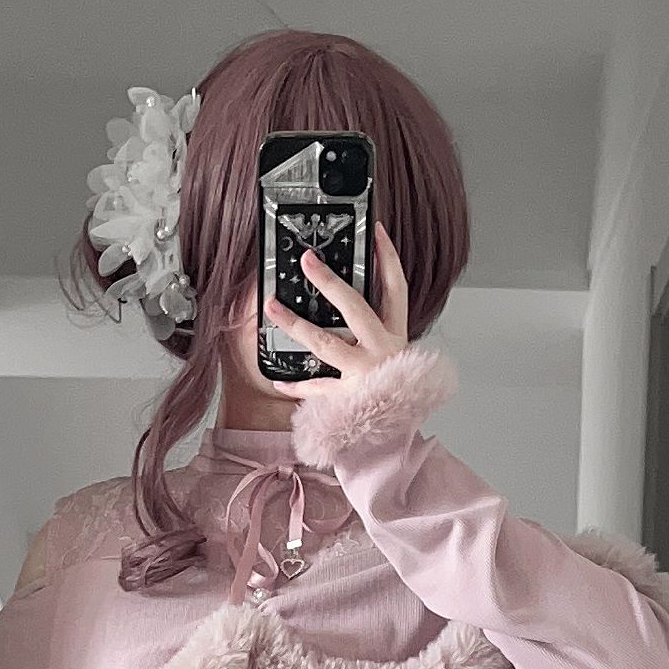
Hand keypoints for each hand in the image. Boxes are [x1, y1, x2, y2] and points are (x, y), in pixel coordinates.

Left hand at [263, 220, 408, 384]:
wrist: (395, 436)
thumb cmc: (391, 390)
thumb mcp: (392, 352)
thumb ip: (375, 326)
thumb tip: (344, 294)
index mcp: (396, 335)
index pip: (396, 289)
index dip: (388, 259)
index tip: (377, 232)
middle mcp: (382, 351)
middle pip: (355, 308)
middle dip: (329, 282)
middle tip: (308, 260)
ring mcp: (363, 374)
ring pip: (326, 344)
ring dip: (296, 324)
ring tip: (272, 307)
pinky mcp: (347, 398)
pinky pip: (316, 388)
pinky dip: (296, 385)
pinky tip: (278, 379)